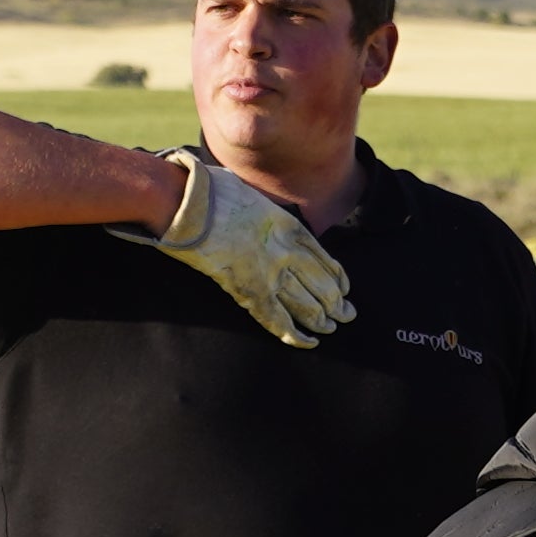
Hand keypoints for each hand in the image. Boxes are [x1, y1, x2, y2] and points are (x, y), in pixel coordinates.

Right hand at [144, 150, 351, 346]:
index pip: (325, 259)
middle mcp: (287, 251)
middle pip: (323, 285)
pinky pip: (280, 321)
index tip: (344, 289)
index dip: (337, 278)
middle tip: (346, 315)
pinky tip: (309, 343)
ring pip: (307, 305)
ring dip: (322, 320)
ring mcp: (271, 273)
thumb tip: (254, 207)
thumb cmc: (211, 193)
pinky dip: (296, 336)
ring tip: (330, 328)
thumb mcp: (250, 193)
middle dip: (336, 304)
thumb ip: (261, 209)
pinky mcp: (250, 292)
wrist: (189, 203)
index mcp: (289, 226)